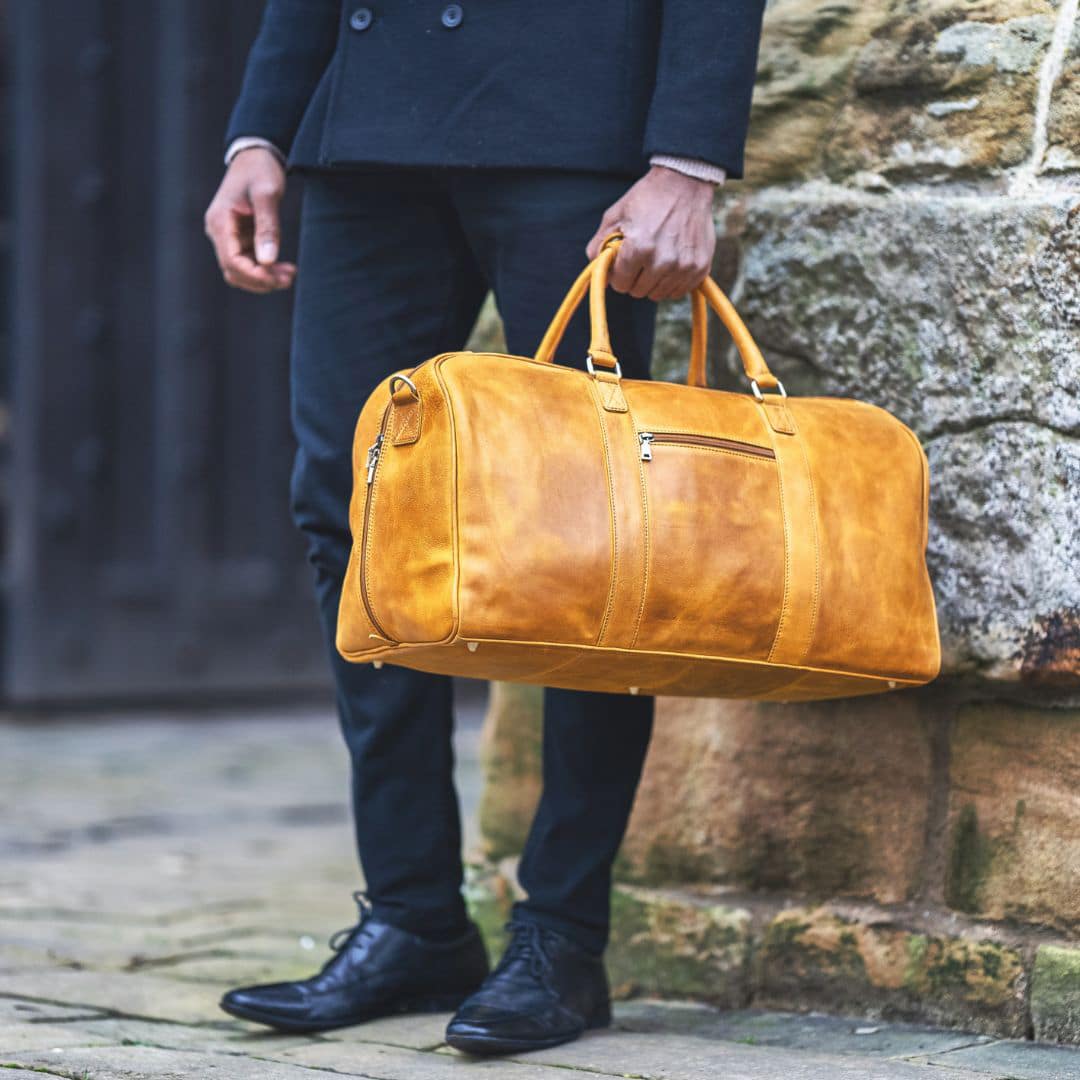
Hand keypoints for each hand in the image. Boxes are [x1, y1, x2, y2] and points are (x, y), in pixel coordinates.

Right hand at [204, 148, 295, 293]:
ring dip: (264, 278)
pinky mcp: (239, 238)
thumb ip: (268, 227)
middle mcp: (219, 232)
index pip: (232, 262)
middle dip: (261, 280)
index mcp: (220, 222)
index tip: (278, 278)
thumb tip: (267, 261)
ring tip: (290, 275)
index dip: (254, 275)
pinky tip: (284, 268)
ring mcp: (227, 236)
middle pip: (234, 271)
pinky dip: (265, 270)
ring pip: (241, 271)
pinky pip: (248, 263)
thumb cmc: (260, 170)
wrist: (256, 155)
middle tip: (289, 279)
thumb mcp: (267, 194)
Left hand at [586, 165, 716, 300]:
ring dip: (653, 281)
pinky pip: (678, 291)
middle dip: (634, 278)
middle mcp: (663, 261)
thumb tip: (595, 272)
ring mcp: (684, 266)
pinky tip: (671, 262)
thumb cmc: (646, 198)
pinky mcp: (700, 268)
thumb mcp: (615, 215)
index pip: (620, 284)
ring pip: (658, 294)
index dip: (618, 274)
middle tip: (639, 258)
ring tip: (656, 258)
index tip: (622, 262)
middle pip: (638, 291)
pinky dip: (671, 282)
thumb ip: (599, 245)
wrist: (685, 182)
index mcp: (639, 248)